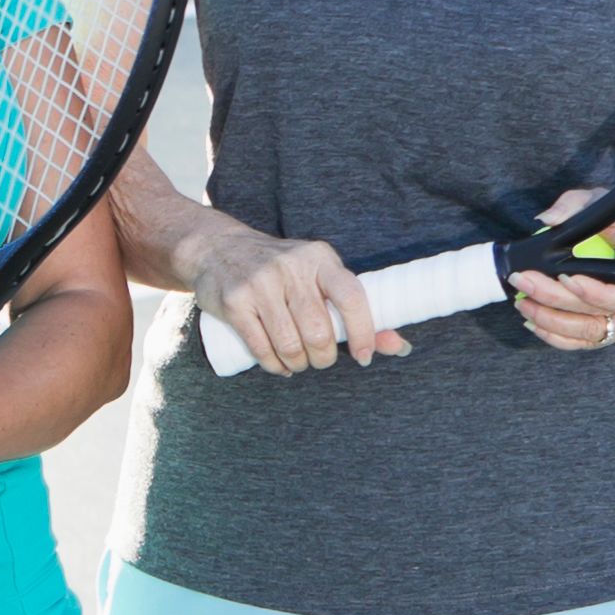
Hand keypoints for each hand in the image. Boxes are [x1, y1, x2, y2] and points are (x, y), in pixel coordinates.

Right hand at [178, 221, 396, 376]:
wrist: (216, 248)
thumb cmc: (279, 270)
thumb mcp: (317, 276)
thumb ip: (354, 310)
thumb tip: (397, 346)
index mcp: (320, 258)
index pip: (351, 297)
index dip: (364, 332)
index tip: (364, 356)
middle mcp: (291, 268)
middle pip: (319, 331)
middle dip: (323, 357)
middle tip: (319, 359)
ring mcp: (260, 285)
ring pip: (290, 344)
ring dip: (298, 364)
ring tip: (297, 362)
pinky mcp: (235, 302)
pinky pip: (261, 348)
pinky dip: (274, 366)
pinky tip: (279, 365)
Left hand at [506, 192, 614, 354]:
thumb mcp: (605, 200)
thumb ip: (575, 205)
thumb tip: (548, 219)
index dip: (595, 291)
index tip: (564, 276)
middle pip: (599, 313)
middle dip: (555, 299)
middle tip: (523, 281)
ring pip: (589, 331)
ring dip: (550, 321)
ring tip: (522, 302)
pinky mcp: (614, 330)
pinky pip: (584, 341)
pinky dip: (556, 336)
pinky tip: (533, 322)